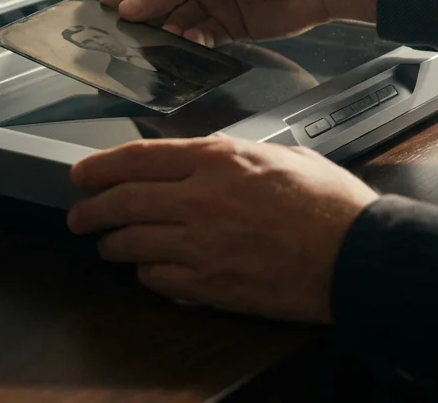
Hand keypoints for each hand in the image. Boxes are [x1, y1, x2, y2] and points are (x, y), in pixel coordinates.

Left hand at [66, 136, 377, 323]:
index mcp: (217, 160)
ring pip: (131, 242)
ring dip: (112, 244)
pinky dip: (146, 273)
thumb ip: (233, 155)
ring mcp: (201, 244)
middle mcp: (200, 198)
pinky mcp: (210, 284)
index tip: (81, 174)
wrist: (357, 254)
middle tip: (79, 215)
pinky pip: (157, 279)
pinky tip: (147, 270)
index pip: (137, 158)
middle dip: (91, 210)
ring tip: (107, 245)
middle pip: (122, 202)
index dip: (99, 167)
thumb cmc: (328, 204)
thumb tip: (206, 157)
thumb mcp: (278, 154)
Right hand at [100, 0, 379, 46]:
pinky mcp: (228, 25)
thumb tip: (130, 5)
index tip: (108, 5)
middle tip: (127, 32)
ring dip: (166, 32)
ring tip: (158, 42)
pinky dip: (191, 44)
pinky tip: (188, 45)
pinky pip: (199, 37)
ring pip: (176, 19)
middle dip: (143, 12)